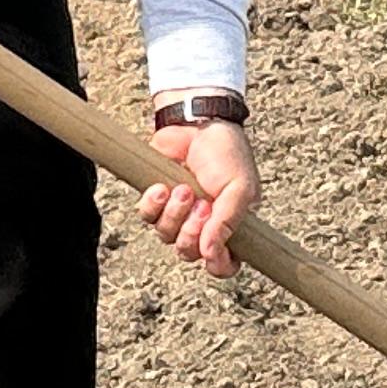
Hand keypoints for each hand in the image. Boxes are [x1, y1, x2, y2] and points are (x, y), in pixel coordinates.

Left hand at [138, 117, 255, 277]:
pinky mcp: (157, 200)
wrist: (198, 123)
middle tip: (202, 204)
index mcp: (230, 226)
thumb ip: (227, 223)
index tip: (213, 253)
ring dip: (174, 214)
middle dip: (191, 231)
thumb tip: (210, 254)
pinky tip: (162, 187)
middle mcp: (204, 225)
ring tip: (184, 189)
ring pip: (166, 236)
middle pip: (189, 253)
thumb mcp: (239, 189)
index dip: (218, 265)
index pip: (224, 264)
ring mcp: (179, 214)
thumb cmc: (226, 153)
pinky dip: (153, 205)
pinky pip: (147, 217)